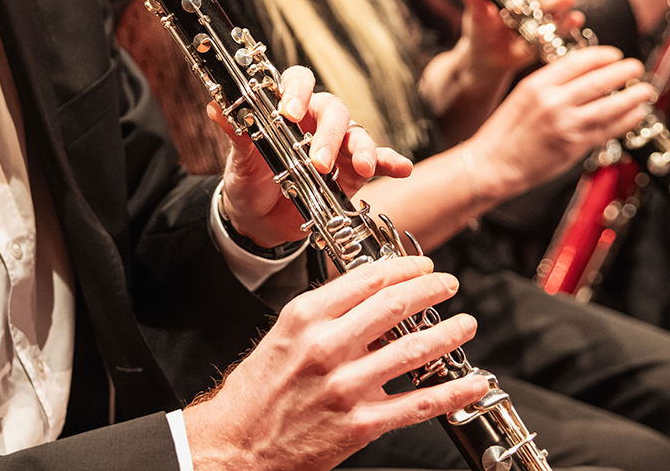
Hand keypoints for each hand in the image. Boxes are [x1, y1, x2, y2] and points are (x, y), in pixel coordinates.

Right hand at [183, 255, 486, 470]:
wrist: (238, 443)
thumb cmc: (258, 389)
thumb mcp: (283, 334)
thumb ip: (324, 314)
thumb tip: (368, 298)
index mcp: (304, 317)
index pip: (365, 279)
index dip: (402, 268)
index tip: (420, 266)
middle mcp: (326, 346)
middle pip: (393, 306)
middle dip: (430, 290)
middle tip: (447, 284)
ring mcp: (346, 386)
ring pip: (412, 351)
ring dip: (448, 334)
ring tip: (465, 324)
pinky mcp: (360, 424)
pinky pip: (417, 404)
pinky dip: (452, 392)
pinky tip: (470, 382)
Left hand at [215, 66, 411, 246]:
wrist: (258, 221)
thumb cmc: (248, 179)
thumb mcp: (240, 160)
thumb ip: (238, 133)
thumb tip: (215, 106)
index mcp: (287, 108)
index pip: (298, 81)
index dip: (297, 90)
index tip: (290, 111)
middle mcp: (316, 121)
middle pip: (333, 110)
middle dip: (329, 134)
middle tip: (318, 161)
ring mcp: (338, 146)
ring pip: (357, 133)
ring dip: (362, 148)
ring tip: (361, 167)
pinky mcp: (352, 172)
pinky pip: (377, 161)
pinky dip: (390, 161)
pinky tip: (402, 167)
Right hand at [469, 44, 654, 198]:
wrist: (492, 163)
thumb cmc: (503, 133)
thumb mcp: (520, 97)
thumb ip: (549, 86)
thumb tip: (580, 77)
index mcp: (536, 85)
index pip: (577, 62)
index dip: (601, 56)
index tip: (614, 55)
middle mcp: (552, 102)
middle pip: (598, 81)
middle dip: (623, 71)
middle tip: (635, 67)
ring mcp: (565, 124)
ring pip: (609, 105)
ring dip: (632, 96)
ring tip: (644, 90)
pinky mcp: (574, 145)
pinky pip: (608, 129)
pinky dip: (626, 120)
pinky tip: (635, 114)